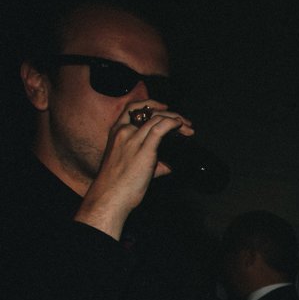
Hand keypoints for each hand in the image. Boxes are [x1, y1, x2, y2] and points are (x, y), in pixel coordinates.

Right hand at [73, 102, 193, 237]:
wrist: (110, 195)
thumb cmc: (117, 184)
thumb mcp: (128, 164)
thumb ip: (148, 161)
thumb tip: (167, 166)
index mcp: (117, 132)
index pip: (132, 108)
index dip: (150, 104)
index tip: (164, 108)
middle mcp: (124, 132)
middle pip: (149, 112)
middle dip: (170, 114)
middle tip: (184, 122)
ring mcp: (133, 139)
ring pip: (157, 119)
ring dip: (176, 120)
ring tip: (188, 128)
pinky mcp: (144, 150)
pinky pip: (160, 129)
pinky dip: (172, 124)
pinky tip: (180, 126)